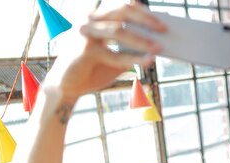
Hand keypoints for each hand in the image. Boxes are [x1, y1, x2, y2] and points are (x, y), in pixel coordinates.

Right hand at [44, 1, 165, 98]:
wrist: (65, 87)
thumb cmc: (91, 71)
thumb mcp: (113, 58)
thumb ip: (129, 50)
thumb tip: (155, 45)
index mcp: (95, 18)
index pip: (121, 5)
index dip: (142, 10)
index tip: (161, 19)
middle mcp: (89, 20)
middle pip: (122, 10)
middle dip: (145, 19)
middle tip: (164, 29)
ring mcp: (85, 33)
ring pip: (120, 30)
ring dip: (142, 39)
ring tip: (159, 47)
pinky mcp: (86, 50)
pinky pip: (115, 54)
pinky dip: (134, 58)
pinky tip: (148, 61)